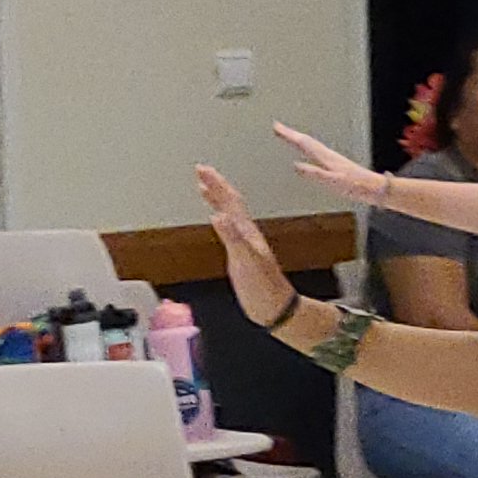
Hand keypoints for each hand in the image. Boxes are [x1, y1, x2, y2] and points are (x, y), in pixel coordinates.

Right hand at [193, 165, 299, 332]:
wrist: (276, 308)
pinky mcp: (242, 254)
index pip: (231, 201)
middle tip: (201, 170)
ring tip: (206, 187)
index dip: (217, 184)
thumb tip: (219, 215)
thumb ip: (232, 238)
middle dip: (216, 185)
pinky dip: (221, 218)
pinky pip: (230, 229)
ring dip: (218, 198)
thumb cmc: (263, 288)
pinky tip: (218, 219)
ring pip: (230, 213)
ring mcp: (245, 243)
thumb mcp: (246, 262)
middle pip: (230, 203)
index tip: (203, 169)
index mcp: (247, 232)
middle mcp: (247, 234)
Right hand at [269, 121, 389, 208]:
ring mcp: (332, 159)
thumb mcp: (334, 181)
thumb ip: (315, 173)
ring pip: (311, 145)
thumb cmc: (357, 186)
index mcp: (326, 157)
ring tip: (288, 136)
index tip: (276, 126)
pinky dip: (308, 149)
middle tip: (277, 127)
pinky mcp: (336, 165)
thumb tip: (295, 165)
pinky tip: (307, 155)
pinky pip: (316, 153)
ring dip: (298, 139)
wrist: (376, 188)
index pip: (304, 143)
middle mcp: (328, 155)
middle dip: (291, 133)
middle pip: (306, 141)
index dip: (289, 135)